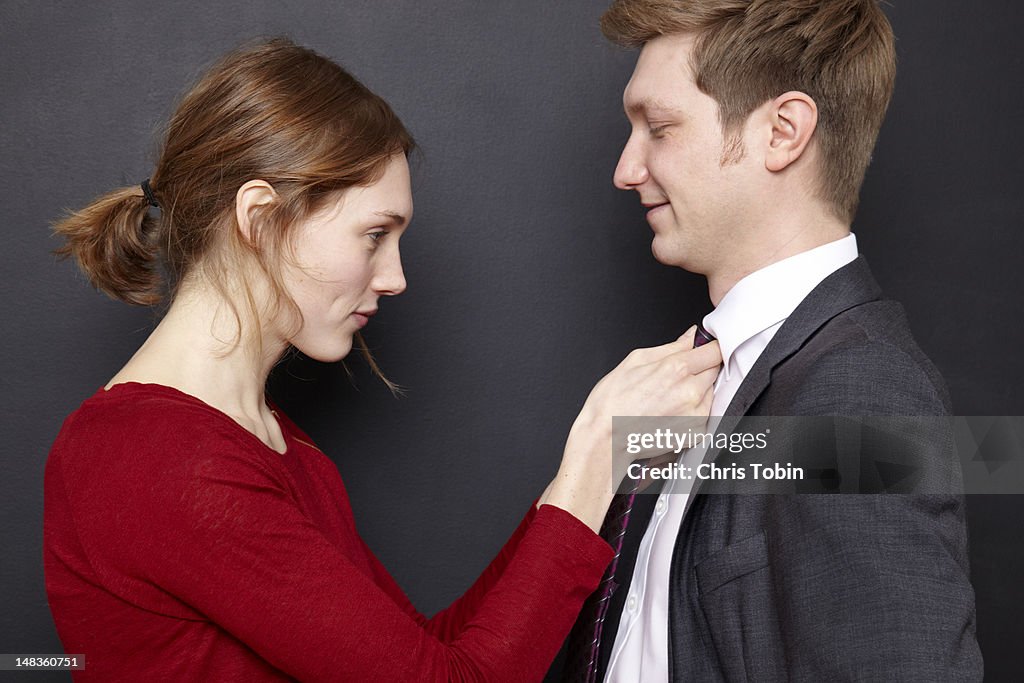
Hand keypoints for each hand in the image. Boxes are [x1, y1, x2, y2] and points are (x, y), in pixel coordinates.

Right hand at [541, 326, 721, 530]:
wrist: (605, 438)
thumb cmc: (612, 403)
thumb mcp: (635, 360)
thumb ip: (670, 347)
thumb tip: (689, 337)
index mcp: (676, 369)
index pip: (713, 350)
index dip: (708, 347)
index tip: (703, 349)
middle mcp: (690, 392)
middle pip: (715, 369)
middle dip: (702, 368)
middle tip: (677, 375)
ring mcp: (696, 414)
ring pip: (711, 392)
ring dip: (698, 390)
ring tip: (669, 396)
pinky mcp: (696, 432)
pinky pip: (705, 413)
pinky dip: (694, 410)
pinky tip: (671, 411)